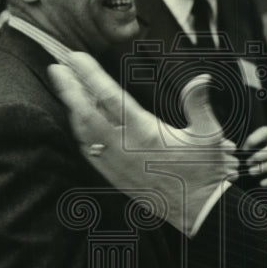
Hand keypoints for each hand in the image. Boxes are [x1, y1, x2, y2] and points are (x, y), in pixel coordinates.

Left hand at [49, 52, 238, 235]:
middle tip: (56, 67)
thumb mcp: (209, 135)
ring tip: (64, 87)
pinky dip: (78, 131)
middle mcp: (125, 148)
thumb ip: (199, 104)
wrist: (197, 209)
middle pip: (86, 113)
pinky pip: (88, 151)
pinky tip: (76, 120)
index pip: (110, 97)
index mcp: (146, 133)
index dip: (91, 75)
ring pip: (83, 132)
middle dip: (69, 88)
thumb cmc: (204, 171)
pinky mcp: (114, 176)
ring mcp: (116, 164)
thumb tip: (201, 79)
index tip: (77, 57)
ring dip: (71, 108)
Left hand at [242, 125, 266, 186]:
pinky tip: (261, 183)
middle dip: (261, 156)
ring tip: (251, 172)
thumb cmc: (249, 155)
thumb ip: (240, 147)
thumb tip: (235, 149)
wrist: (257, 169)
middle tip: (248, 163)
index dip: (255, 139)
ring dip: (266, 167)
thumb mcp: (246, 148)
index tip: (244, 150)